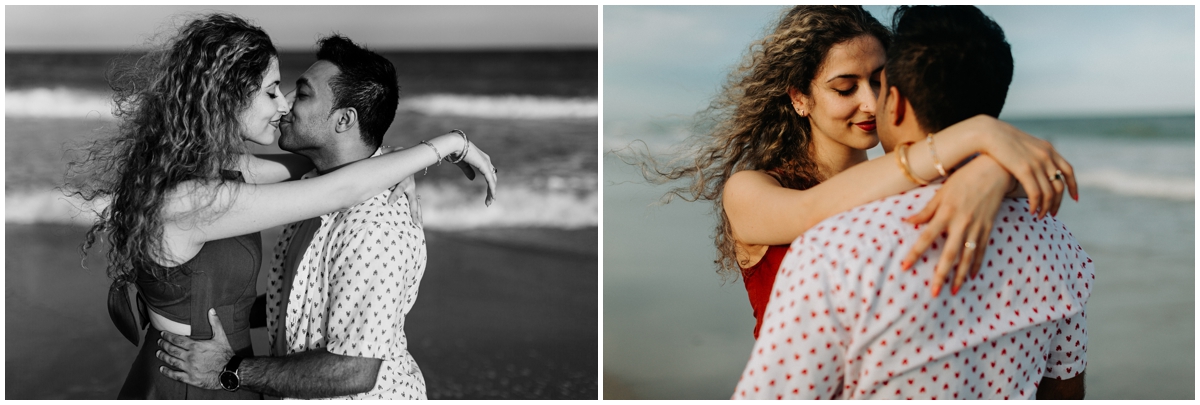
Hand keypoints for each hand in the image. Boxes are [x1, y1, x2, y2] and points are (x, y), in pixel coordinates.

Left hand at [157, 308, 233, 389]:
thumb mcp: (221, 337)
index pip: (177, 339)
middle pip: (172, 350)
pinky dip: (167, 372)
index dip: (168, 336)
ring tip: (158, 353)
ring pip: (171, 361)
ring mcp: (189, 368)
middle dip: (164, 345)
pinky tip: (162, 369)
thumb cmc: (225, 354)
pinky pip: (175, 375)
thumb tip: (211, 310)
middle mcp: (189, 357)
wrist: (229, 372)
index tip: (162, 333)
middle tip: (159, 342)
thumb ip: (215, 323)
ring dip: (163, 356)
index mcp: (195, 346)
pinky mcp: (190, 378)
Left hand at [380, 146, 422, 224]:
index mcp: (404, 176)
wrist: (407, 156)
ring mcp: (412, 189)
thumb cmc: (393, 156)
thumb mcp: (389, 153)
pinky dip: (418, 214)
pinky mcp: (412, 193)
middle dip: (412, 210)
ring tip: (418, 225)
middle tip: (412, 220)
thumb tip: (380, 151)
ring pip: (416, 204)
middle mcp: (410, 184)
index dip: (396, 194)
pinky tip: (419, 224)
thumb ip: (384, 152)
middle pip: (412, 199)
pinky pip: (416, 205)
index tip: (390, 203)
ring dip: (417, 214)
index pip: (401, 187)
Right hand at [444, 138, 496, 206]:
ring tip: (489, 202)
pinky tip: (493, 195)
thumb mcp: (463, 165)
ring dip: (491, 192)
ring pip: (492, 181)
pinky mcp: (484, 166)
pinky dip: (492, 188)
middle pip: (493, 179)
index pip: (489, 175)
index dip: (490, 185)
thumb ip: (468, 171)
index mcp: (483, 160)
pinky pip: (490, 180)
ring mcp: (487, 163)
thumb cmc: (456, 152)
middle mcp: (487, 161)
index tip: (488, 195)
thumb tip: (472, 179)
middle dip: (491, 191)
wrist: (454, 145)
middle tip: (489, 202)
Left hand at [901, 155, 1008, 296]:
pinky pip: (982, 250)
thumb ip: (926, 210)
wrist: (995, 170)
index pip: (926, 238)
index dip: (915, 253)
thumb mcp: (942, 192)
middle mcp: (961, 223)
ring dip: (959, 275)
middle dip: (941, 275)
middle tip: (934, 293)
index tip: (905, 267)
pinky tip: (971, 276)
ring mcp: (977, 227)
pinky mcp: (988, 228)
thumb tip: (908, 222)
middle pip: (949, 254)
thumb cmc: (964, 179)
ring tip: (952, 291)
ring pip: (967, 256)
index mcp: (946, 213)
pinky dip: (977, 264)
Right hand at [952, 115, 1076, 217]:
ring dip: (1046, 207)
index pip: (1068, 170)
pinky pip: (1035, 193)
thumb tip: (1035, 168)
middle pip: (1059, 185)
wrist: (989, 132)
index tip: (1074, 198)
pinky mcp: (1024, 169)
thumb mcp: (1024, 145)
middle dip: (1057, 202)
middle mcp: (1046, 156)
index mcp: (1048, 149)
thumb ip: (1033, 155)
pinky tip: (1032, 211)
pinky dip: (1036, 205)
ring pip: (1049, 192)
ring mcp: (1036, 163)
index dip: (1073, 186)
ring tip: (1040, 216)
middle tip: (1052, 213)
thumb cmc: (1001, 141)